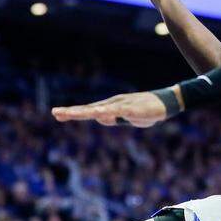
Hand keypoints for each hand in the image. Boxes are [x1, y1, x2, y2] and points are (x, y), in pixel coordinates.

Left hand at [52, 90, 172, 127]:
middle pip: (89, 109)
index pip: (88, 110)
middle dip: (72, 112)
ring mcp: (123, 105)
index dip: (72, 112)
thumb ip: (113, 118)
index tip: (56, 114)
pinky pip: (119, 111)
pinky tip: (99, 114)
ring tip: (70, 114)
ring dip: (85, 112)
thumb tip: (99, 118)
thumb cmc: (146, 110)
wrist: (166, 102)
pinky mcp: (134, 109)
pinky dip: (108, 112)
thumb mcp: (127, 117)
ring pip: (100, 109)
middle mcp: (113, 104)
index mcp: (110, 107)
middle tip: (55, 113)